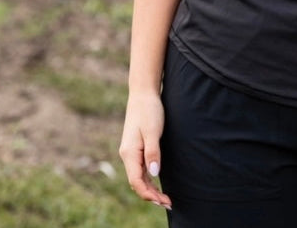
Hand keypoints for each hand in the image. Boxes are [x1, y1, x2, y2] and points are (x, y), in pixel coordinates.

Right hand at [118, 91, 172, 210]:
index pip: (136, 181)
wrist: (143, 94)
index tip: (163, 201)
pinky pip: (140, 169)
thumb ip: (153, 152)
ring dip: (150, 189)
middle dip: (151, 195)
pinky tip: (156, 183)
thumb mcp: (153, 130)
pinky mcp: (136, 147)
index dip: (149, 194)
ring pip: (139, 177)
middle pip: (137, 182)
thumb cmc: (148, 110)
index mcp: (129, 153)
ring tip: (165, 198)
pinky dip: (148, 179)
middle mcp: (128, 155)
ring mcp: (131, 152)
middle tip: (169, 203)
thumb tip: (154, 174)